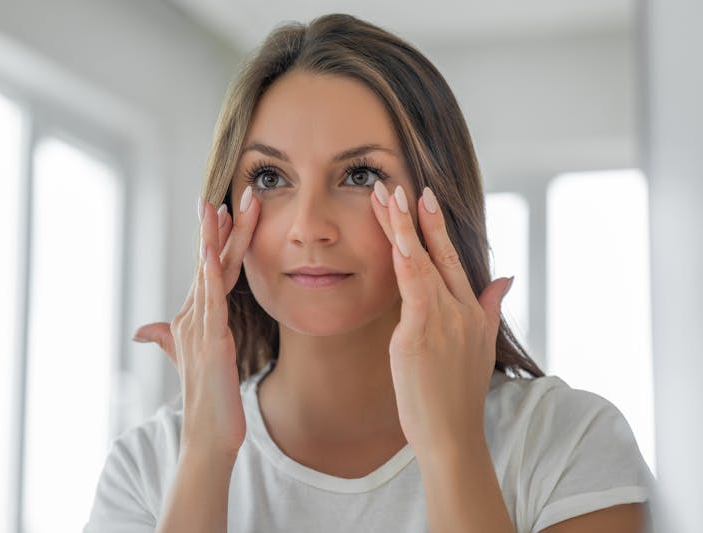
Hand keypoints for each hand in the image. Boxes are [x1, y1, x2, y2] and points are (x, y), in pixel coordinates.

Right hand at [132, 188, 259, 459]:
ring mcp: (200, 327)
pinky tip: (209, 250)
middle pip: (209, 263)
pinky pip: (211, 300)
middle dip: (218, 227)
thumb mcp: (188, 360)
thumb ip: (167, 340)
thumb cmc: (206, 397)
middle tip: (226, 193)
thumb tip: (141, 331)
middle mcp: (194, 316)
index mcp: (195, 317)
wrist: (208, 434)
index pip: (208, 270)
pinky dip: (209, 273)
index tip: (221, 209)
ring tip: (222, 207)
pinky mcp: (210, 340)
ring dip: (216, 239)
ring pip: (210, 274)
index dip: (215, 239)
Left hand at [370, 182, 512, 454]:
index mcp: (470, 311)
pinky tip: (398, 237)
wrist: (453, 435)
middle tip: (407, 184)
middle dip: (422, 217)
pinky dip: (407, 259)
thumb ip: (489, 307)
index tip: (426, 198)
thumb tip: (506, 278)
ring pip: (423, 262)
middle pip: (440, 254)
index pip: (453, 259)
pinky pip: (413, 288)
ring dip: (405, 227)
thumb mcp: (480, 346)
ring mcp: (443, 320)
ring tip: (390, 197)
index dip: (438, 228)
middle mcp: (460, 310)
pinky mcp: (421, 334)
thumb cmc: (457, 395)